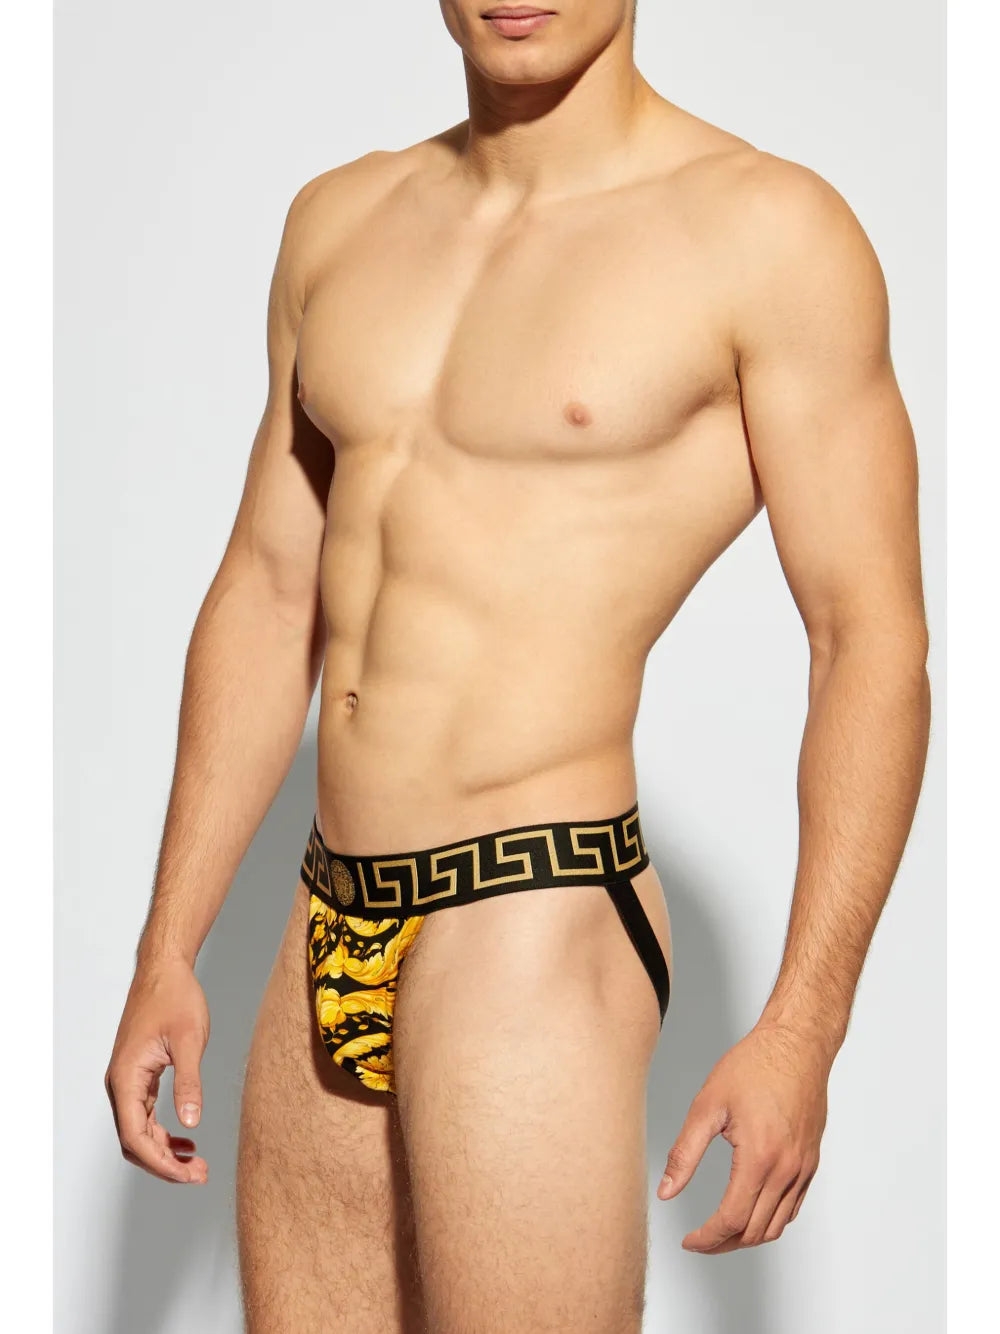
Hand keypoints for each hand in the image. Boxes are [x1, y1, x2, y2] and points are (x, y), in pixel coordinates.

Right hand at [105, 957, 209, 1183]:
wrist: (164, 969)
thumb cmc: (175, 997)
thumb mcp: (190, 1040)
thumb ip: (189, 1082)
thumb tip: (191, 1124)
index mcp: (126, 1077)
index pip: (135, 1136)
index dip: (160, 1163)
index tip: (188, 1176)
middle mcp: (121, 1083)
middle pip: (134, 1141)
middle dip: (164, 1164)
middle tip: (200, 1175)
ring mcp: (128, 1081)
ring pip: (139, 1131)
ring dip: (165, 1152)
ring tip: (197, 1165)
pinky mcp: (139, 1076)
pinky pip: (145, 1115)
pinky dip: (163, 1132)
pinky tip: (187, 1141)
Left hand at [658, 1020, 829, 1251]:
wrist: (796, 1045)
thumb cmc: (754, 1066)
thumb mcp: (708, 1106)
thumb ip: (684, 1153)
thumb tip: (666, 1191)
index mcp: (759, 1159)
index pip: (732, 1220)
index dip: (707, 1238)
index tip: (689, 1241)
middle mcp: (786, 1170)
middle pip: (755, 1231)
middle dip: (724, 1244)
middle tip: (700, 1240)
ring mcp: (802, 1168)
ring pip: (777, 1226)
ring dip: (747, 1237)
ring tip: (721, 1232)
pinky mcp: (811, 1162)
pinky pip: (792, 1208)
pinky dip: (770, 1220)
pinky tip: (750, 1211)